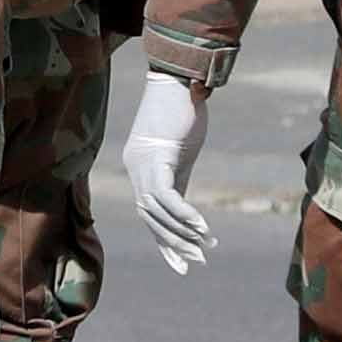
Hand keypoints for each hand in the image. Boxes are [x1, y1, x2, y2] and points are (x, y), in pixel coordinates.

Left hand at [117, 69, 212, 279]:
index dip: (163, 240)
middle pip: (149, 217)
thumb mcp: (180, 151)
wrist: (179, 77)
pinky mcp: (158, 157)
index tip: (181, 265)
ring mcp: (143, 164)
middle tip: (197, 261)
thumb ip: (177, 177)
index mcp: (139, 167)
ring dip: (182, 232)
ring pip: (156, 211)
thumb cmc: (182, 110)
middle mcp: (136, 168)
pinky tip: (202, 227)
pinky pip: (168, 196)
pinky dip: (184, 214)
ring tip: (205, 248)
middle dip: (173, 243)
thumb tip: (183, 207)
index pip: (148, 213)